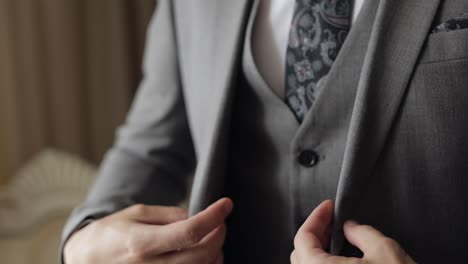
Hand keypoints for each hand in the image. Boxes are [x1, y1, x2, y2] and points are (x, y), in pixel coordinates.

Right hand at [64, 198, 232, 263]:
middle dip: (219, 234)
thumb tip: (195, 216)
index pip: (190, 231)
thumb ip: (168, 216)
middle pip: (202, 254)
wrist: (85, 260)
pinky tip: (203, 255)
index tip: (226, 204)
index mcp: (142, 243)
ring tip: (212, 237)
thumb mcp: (135, 214)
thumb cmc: (108, 235)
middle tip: (220, 221)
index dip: (214, 216)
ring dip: (216, 252)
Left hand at [291, 200, 415, 263]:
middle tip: (331, 219)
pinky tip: (341, 260)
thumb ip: (361, 232)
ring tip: (336, 237)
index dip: (316, 218)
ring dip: (318, 251)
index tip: (328, 207)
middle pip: (301, 254)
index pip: (303, 239)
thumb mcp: (384, 251)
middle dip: (315, 233)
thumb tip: (349, 227)